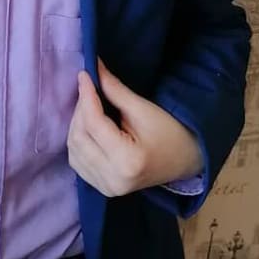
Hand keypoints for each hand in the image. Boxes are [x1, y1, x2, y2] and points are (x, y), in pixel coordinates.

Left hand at [67, 58, 203, 197]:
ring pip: (73, 149)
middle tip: (90, 88)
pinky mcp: (102, 188)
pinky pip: (77, 160)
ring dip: (77, 123)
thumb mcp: (143, 108)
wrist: (184, 160)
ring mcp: (106, 188)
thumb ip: (114, 90)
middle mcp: (113, 180)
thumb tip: (93, 70)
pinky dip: (78, 140)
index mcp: (127, 161)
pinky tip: (89, 126)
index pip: (93, 123)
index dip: (86, 95)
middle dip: (81, 109)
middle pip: (79, 136)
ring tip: (90, 106)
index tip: (84, 74)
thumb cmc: (169, 132)